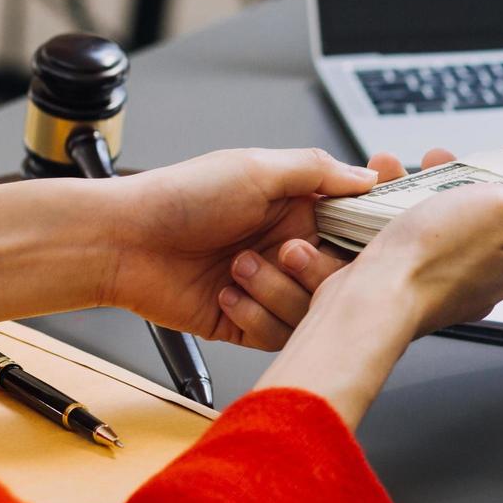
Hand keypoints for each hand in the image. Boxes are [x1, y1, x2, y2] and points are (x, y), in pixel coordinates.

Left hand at [0, 148, 379, 339]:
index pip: (353, 225)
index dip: (369, 233)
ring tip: (237, 268)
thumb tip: (368, 176)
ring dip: (276, 291)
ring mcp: (266, 286)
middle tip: (288, 250)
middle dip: (316, 267)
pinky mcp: (245, 322)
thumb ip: (318, 170)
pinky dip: (256, 316)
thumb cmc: (178, 197)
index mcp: (294, 206)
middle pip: (340, 274)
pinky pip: (278, 334)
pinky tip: (226, 294)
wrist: (122, 242)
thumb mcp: (256, 167)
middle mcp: (284, 246)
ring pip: (311, 308)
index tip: (381, 235)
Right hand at [253, 164, 502, 426]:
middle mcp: (486, 275)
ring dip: (430, 188)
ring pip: (447, 222)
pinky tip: (385, 194)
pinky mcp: (410, 278)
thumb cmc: (432, 258)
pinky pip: (413, 235)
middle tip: (452, 160)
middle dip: (472, 180)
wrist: (371, 301)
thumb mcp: (501, 210)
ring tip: (411, 168)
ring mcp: (447, 279)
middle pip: (492, 216)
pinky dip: (400, 209)